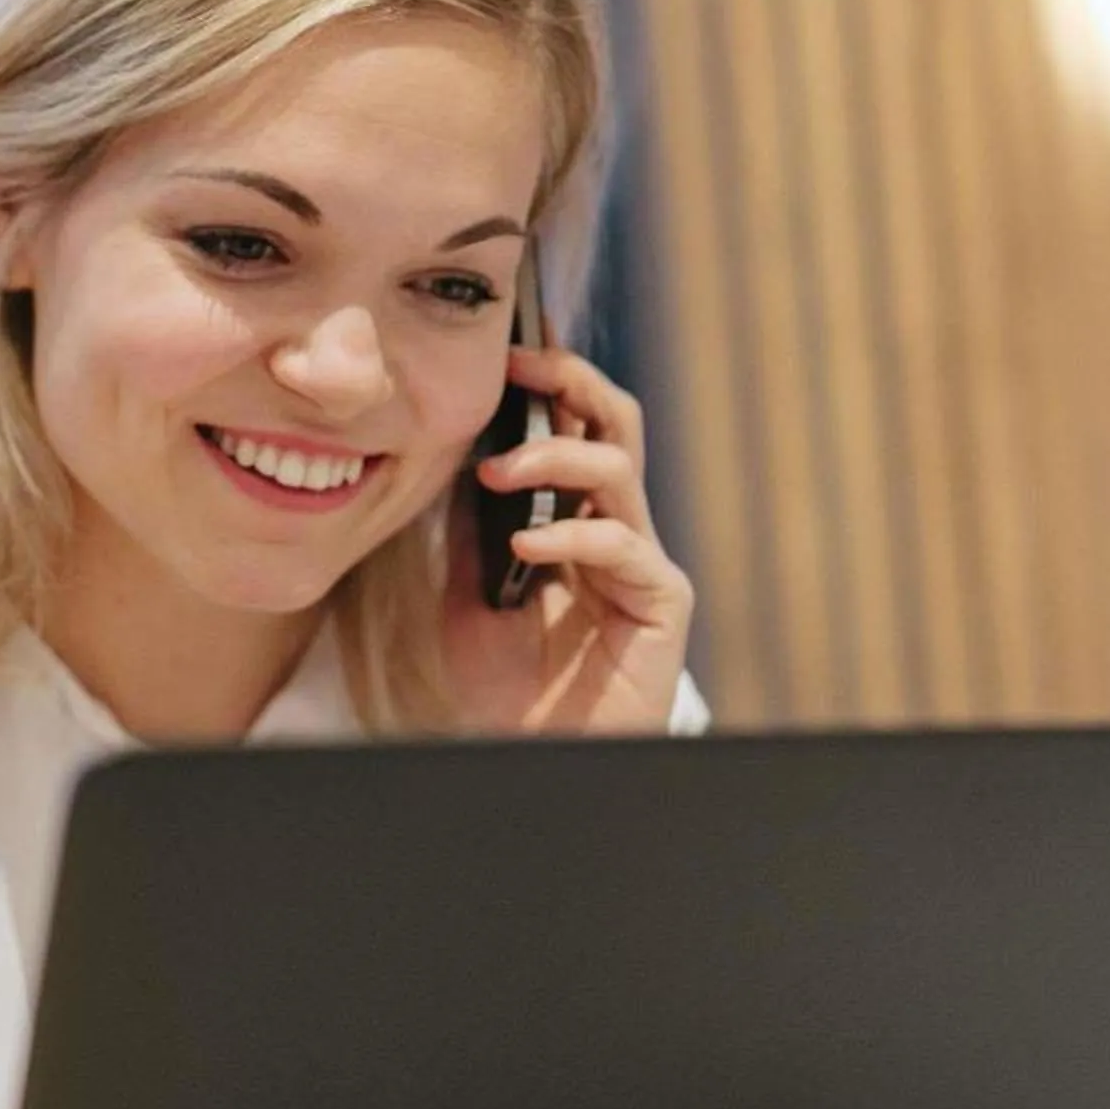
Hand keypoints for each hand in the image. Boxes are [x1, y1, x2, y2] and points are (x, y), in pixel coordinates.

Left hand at [438, 345, 695, 734]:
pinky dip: (570, 534)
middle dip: (570, 381)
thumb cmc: (506, 685)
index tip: (500, 351)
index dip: (547, 381)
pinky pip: (622, 544)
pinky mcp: (660, 601)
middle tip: (518, 368)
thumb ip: (470, 527)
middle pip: (613, 422)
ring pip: (617, 469)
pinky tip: (525, 543)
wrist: (532, 757)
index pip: (573, 426)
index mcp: (573, 516)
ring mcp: (640, 561)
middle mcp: (614, 528)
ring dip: (554, 455)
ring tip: (497, 470)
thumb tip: (449, 452)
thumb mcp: (468, 593)